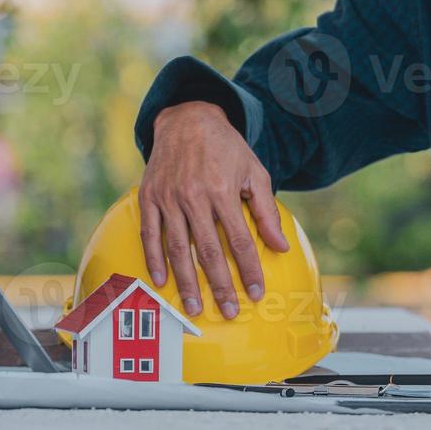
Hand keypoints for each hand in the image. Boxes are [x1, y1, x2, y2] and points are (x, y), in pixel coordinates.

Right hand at [140, 101, 288, 318]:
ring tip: (193, 307)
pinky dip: (154, 259)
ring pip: (177, 248)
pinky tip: (161, 281)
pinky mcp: (149, 197)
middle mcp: (194, 196)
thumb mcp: (255, 171)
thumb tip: (281, 247)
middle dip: (219, 286)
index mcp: (224, 190)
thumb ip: (267, 210)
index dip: (248, 270)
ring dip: (186, 281)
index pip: (239, 240)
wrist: (187, 118)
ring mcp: (169, 198)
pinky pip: (150, 234)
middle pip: (208, 251)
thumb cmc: (226, 147)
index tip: (255, 293)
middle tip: (227, 311)